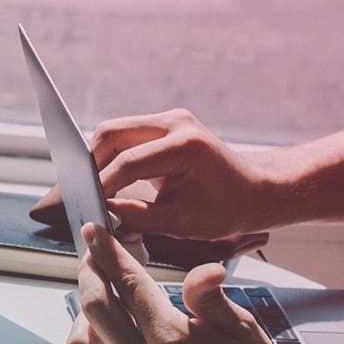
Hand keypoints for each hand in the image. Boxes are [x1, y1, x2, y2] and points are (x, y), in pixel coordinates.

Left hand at [65, 222, 308, 343]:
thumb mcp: (243, 329)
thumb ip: (210, 296)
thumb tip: (203, 267)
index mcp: (173, 340)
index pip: (127, 284)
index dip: (107, 252)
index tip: (94, 233)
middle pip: (94, 309)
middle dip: (89, 275)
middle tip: (92, 261)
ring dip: (82, 321)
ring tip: (98, 309)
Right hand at [91, 109, 270, 239]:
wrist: (257, 190)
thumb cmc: (228, 209)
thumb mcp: (181, 223)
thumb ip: (137, 217)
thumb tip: (102, 214)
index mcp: (184, 146)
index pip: (127, 163)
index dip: (102, 186)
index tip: (88, 207)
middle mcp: (175, 123)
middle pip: (111, 134)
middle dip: (92, 165)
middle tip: (86, 195)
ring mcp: (169, 120)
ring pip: (114, 132)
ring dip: (100, 159)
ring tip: (96, 189)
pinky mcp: (164, 125)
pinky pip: (125, 135)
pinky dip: (112, 156)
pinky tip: (110, 180)